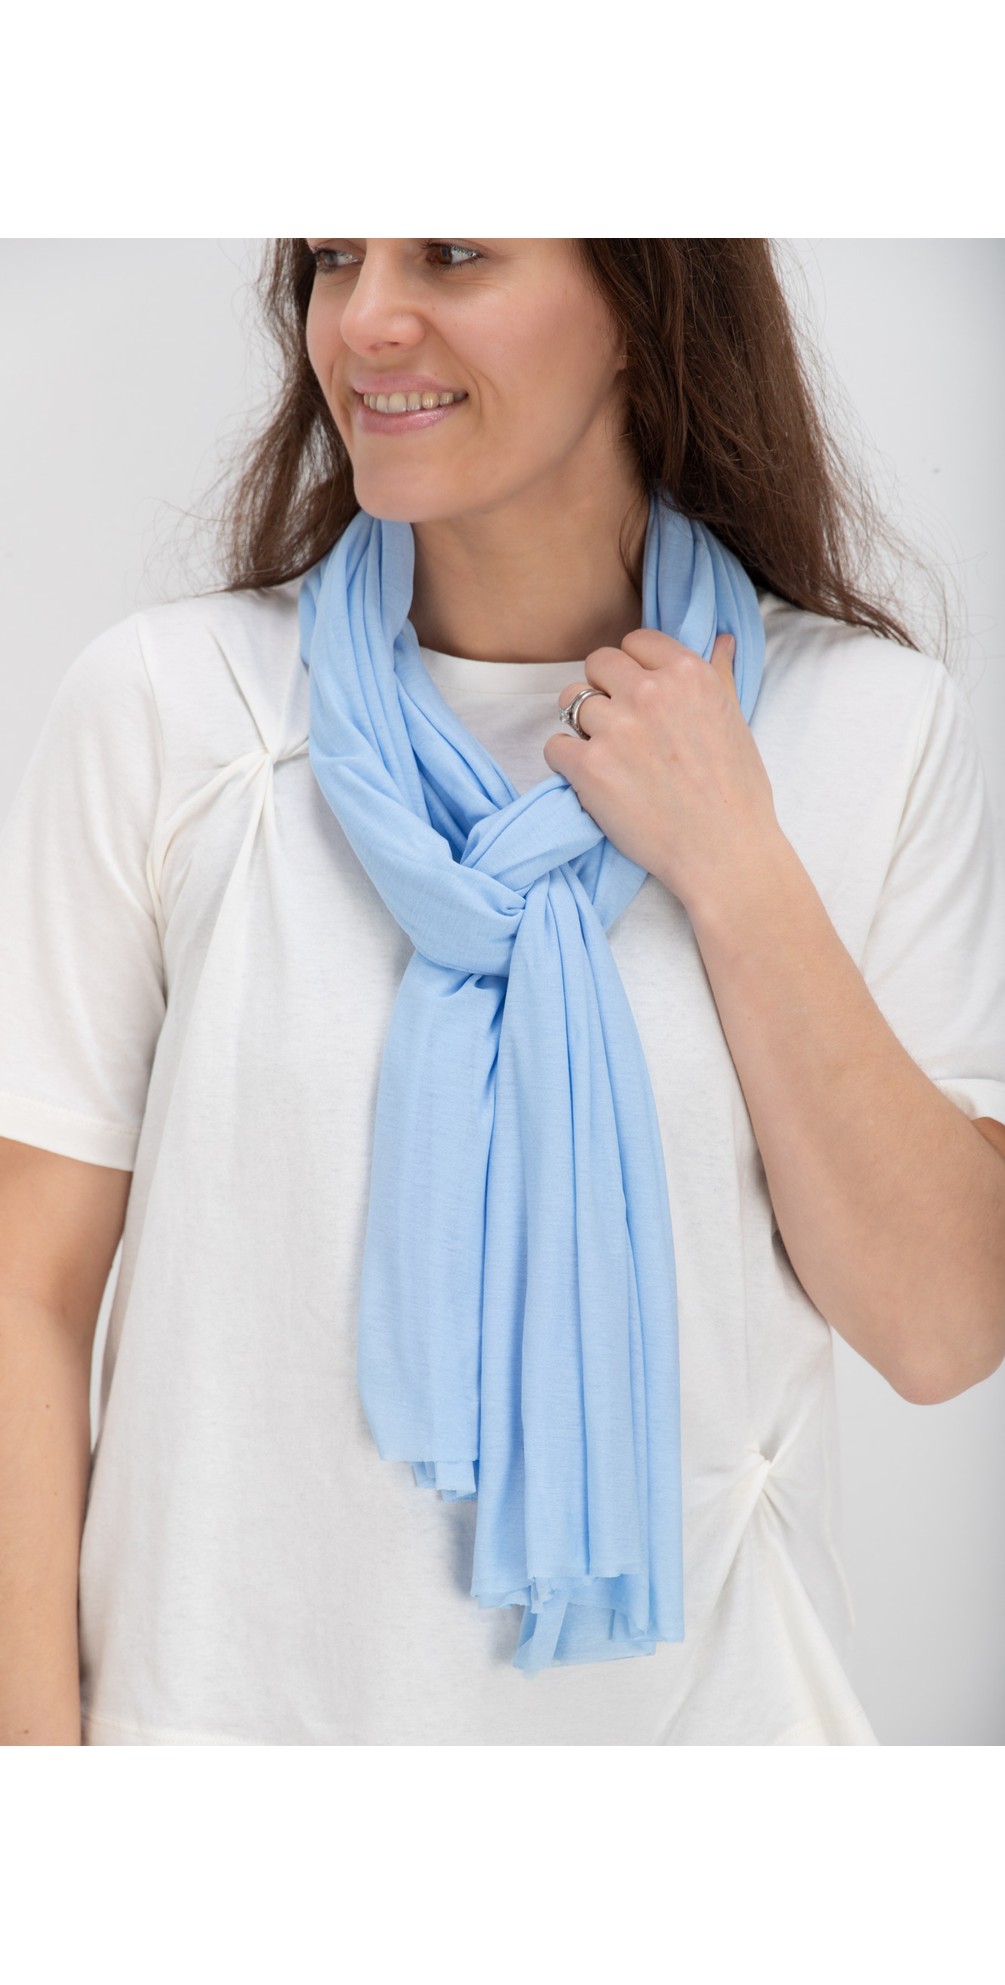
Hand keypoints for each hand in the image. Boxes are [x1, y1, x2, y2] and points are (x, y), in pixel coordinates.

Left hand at [542, 628, 780, 914]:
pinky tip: (591, 778)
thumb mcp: (736, 721)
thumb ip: (719, 674)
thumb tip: (720, 639)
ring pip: (570, 702)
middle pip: (597, 664)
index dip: (633, 666)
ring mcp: (616, 729)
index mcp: (687, 673)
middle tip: (619, 724)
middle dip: (603, 689)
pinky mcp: (589, 768)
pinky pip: (554, 746)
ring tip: (606, 754)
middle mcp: (649, 693)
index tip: (638, 692)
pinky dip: (566, 761)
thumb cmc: (737, 792)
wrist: (724, 852)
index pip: (634, 641)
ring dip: (582, 725)